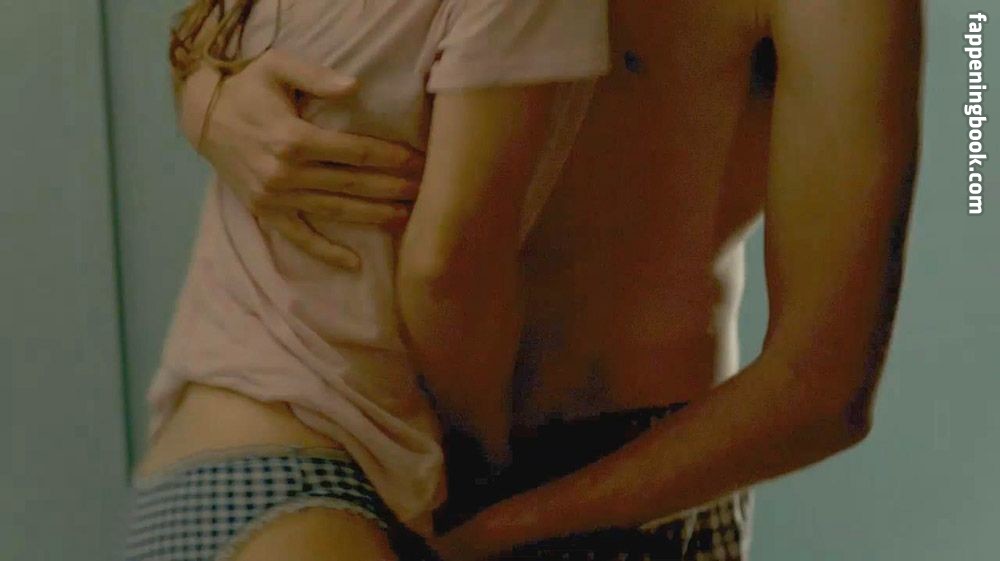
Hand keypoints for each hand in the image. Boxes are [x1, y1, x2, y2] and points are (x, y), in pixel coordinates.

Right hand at [179, 50, 424, 268]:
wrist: (203, 117)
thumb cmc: (246, 88)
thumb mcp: (277, 67)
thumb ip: (316, 75)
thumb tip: (354, 86)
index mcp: (293, 138)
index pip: (356, 152)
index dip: (390, 157)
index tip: (418, 160)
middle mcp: (285, 173)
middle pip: (352, 184)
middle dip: (392, 187)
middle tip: (425, 191)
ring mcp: (275, 197)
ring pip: (335, 210)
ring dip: (373, 216)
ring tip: (407, 218)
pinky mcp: (266, 212)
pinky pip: (300, 237)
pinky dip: (326, 252)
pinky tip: (355, 264)